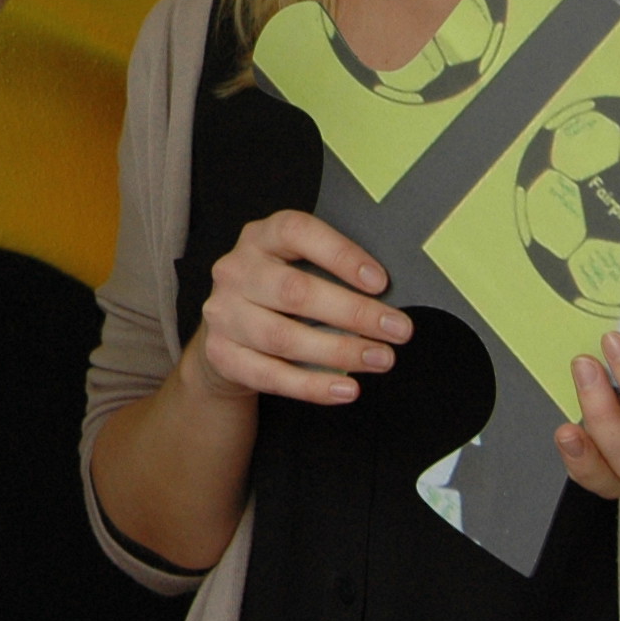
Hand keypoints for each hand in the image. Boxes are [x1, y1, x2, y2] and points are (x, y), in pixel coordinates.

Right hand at [182, 209, 409, 405]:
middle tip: (398, 329)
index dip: (340, 254)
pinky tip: (346, 388)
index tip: (380, 281)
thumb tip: (388, 297)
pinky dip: (313, 386)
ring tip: (380, 359)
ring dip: (339, 351)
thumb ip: (330, 273)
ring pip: (283, 337)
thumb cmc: (278, 296)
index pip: (297, 232)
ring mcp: (224, 314)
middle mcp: (236, 271)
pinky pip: (271, 375)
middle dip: (354, 313)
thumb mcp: (296, 266)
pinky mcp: (221, 354)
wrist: (228, 333)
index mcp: (260, 238)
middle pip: (295, 291)